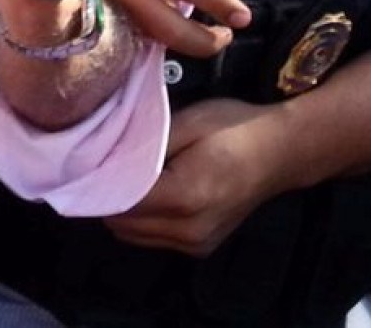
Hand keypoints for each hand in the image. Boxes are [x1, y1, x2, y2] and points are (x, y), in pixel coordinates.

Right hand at [93, 0, 249, 57]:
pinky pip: (127, 22)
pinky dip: (151, 27)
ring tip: (201, 32)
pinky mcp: (88, 7)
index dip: (216, 1)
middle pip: (165, 24)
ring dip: (177, 37)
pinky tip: (163, 22)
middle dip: (200, 40)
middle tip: (225, 38)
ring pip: (145, 29)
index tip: (242, 17)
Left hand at [105, 98, 282, 255]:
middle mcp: (189, 230)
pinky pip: (152, 238)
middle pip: (122, 224)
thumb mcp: (188, 122)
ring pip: (133, 235)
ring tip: (130, 176)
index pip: (120, 200)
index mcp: (185, 197)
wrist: (281, 151)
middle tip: (107, 164)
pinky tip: (153, 192)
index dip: (100, 180)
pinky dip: (143, 219)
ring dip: (124, 210)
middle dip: (109, 195)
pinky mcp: (200, 248)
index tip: (89, 160)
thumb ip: (146, 143)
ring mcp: (196, 244)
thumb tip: (106, 158)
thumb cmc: (235, 128)